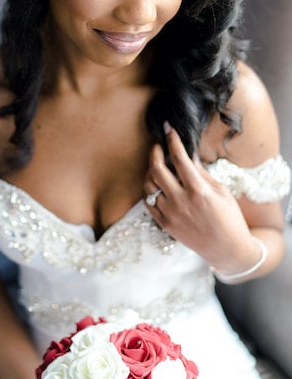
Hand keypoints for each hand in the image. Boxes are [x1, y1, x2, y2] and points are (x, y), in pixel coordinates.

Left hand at [144, 124, 258, 272]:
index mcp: (198, 191)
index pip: (179, 158)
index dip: (172, 140)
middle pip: (156, 169)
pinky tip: (155, 183)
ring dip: (150, 170)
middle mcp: (180, 202)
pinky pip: (148, 202)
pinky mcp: (164, 224)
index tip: (168, 129)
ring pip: (148, 185)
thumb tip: (188, 154)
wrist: (227, 250)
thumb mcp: (221, 191)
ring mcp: (170, 214)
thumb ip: (201, 172)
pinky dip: (149, 189)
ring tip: (158, 164)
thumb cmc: (230, 218)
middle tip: (158, 145)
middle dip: (155, 152)